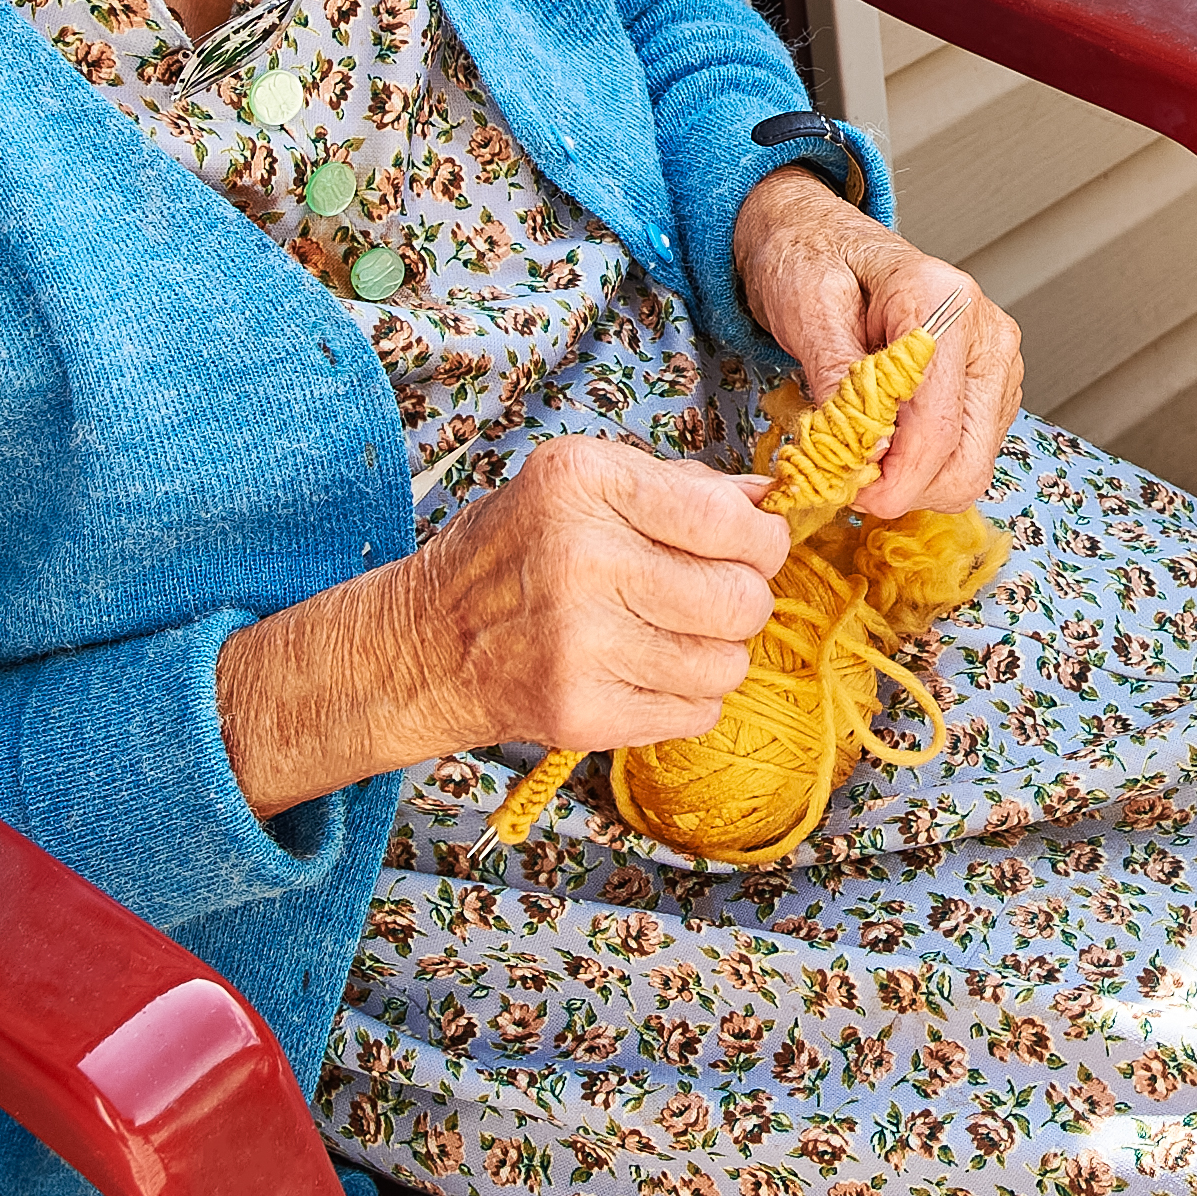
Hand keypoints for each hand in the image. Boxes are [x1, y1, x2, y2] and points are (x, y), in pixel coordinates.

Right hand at [214, 436, 784, 812]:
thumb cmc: (516, 554)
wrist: (426, 645)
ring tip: (668, 636)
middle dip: (743, 600)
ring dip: (715, 654)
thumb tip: (770, 497)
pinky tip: (644, 672)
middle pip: (740, 599)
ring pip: (727, 663)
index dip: (761, 540)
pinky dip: (687, 698)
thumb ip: (679, 485)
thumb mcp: (579, 484)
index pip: (729, 519)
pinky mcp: (580, 712)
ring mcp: (579, 642)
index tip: (752, 547)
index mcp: (582, 482)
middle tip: (711, 597)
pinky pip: (696, 714)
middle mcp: (580, 558)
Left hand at [733, 166, 1023, 522]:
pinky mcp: (992, 383)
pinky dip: (926, 466)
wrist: (820, 236)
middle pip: (968, 459)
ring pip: (973, 466)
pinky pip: (969, 454)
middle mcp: (986, 331)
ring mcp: (996, 360)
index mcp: (942, 303)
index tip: (850, 494)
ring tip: (865, 451)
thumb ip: (837, 377)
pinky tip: (888, 439)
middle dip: (907, 488)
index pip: (936, 428)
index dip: (893, 481)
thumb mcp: (807, 309)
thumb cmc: (811, 260)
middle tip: (851, 481)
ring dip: (915, 480)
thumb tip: (862, 451)